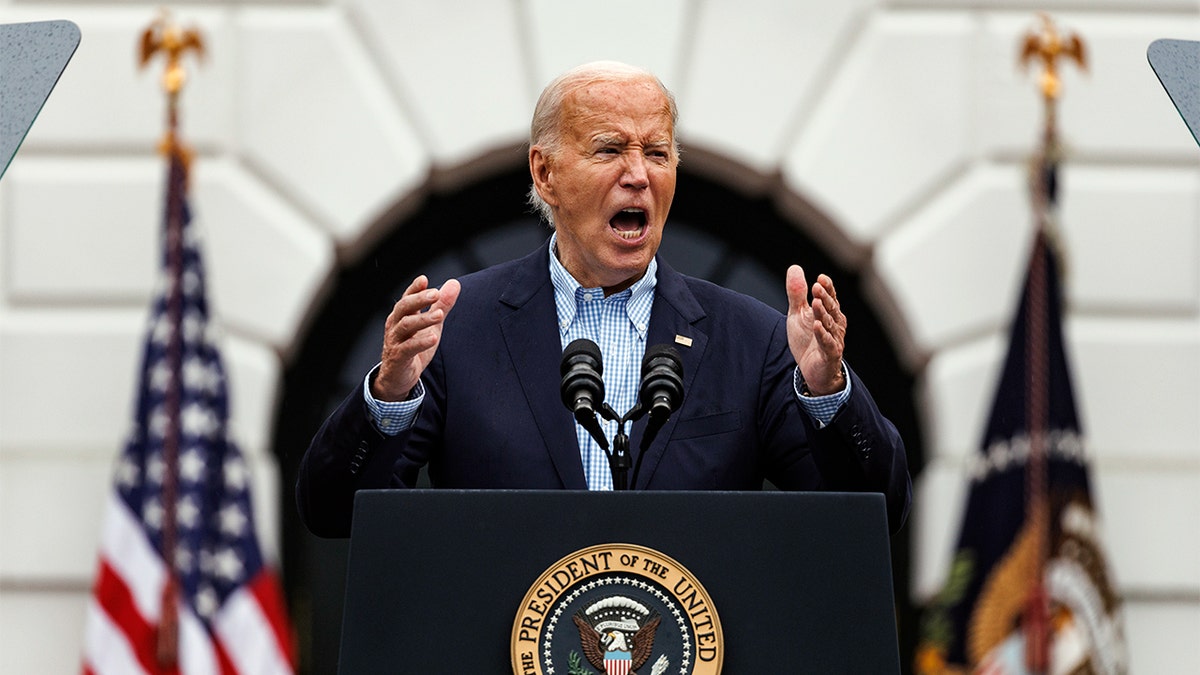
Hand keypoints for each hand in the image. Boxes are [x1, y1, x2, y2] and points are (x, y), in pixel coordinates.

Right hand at [372, 275, 460, 400]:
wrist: (398, 378)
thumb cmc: (413, 348)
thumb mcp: (431, 325)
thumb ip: (442, 305)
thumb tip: (454, 284)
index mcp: (402, 316)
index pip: (406, 298)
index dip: (414, 288)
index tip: (424, 279)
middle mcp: (395, 326)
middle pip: (404, 307)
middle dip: (419, 299)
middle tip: (435, 294)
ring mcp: (395, 341)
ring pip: (405, 325)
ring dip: (423, 319)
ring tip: (439, 315)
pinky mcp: (398, 358)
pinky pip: (408, 348)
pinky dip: (420, 342)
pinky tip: (433, 338)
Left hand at [785, 265, 845, 395]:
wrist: (812, 370)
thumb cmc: (808, 341)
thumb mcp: (798, 314)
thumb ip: (797, 294)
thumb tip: (795, 268)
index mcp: (829, 313)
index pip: (830, 297)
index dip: (828, 288)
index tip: (821, 278)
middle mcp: (835, 324)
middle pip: (831, 308)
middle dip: (825, 297)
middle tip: (817, 286)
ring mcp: (834, 339)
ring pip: (829, 324)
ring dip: (823, 313)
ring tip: (816, 302)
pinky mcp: (829, 354)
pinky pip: (827, 343)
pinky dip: (822, 335)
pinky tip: (817, 326)